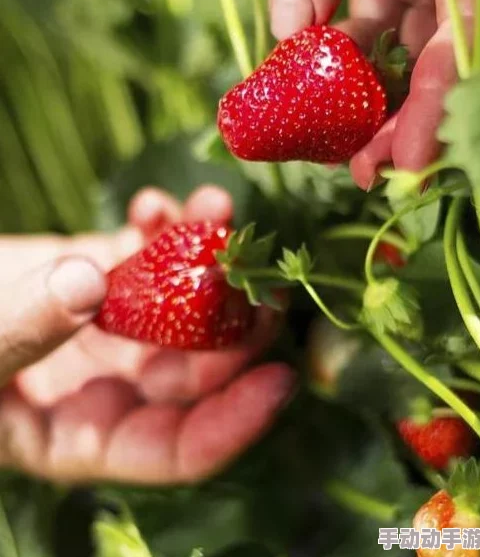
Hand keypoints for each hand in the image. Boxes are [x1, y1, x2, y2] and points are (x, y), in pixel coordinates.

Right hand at [0, 186, 293, 483]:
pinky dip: (158, 228)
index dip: (232, 422)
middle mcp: (111, 385)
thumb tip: (88, 284)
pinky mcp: (99, 275)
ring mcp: (111, 328)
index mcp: (84, 435)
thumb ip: (20, 329)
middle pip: (197, 368)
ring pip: (181, 303)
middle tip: (260, 276)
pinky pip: (144, 255)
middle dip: (237, 324)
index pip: (174, 449)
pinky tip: (154, 204)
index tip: (282, 380)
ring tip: (217, 211)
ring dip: (206, 257)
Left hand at [268, 0, 479, 187]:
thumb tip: (292, 28)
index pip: (469, 24)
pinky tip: (314, 81)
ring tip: (335, 142)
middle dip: (406, 111)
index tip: (405, 158)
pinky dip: (343, 49)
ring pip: (406, 36)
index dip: (442, 99)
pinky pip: (370, 10)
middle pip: (443, 43)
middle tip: (362, 168)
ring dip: (372, 91)